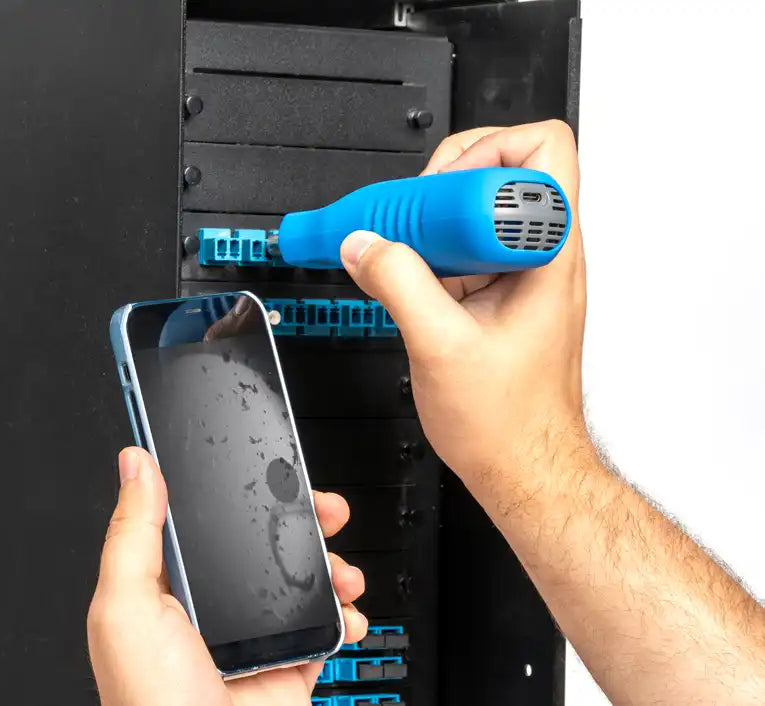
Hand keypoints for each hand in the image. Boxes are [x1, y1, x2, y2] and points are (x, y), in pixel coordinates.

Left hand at [87, 447, 366, 705]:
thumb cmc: (151, 702)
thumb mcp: (127, 608)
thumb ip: (131, 533)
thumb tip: (134, 465)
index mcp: (169, 585)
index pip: (205, 519)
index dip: (236, 489)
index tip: (264, 466)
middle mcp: (214, 605)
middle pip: (263, 542)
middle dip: (300, 518)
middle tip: (321, 507)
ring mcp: (255, 632)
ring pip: (302, 577)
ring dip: (331, 564)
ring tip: (341, 568)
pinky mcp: (289, 660)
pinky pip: (328, 624)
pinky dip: (348, 613)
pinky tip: (348, 609)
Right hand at [340, 120, 588, 490]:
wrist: (526, 468)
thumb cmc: (510, 423)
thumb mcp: (439, 346)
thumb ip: (397, 284)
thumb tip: (364, 244)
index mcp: (548, 255)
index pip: (543, 149)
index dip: (483, 152)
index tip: (437, 194)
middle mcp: (545, 257)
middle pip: (506, 169)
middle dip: (447, 182)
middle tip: (413, 215)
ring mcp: (525, 275)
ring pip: (481, 212)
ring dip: (435, 222)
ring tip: (405, 249)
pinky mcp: (504, 295)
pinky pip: (467, 250)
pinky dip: (432, 254)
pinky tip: (411, 281)